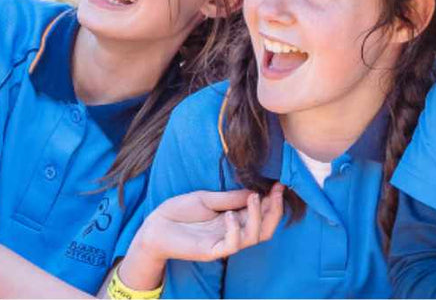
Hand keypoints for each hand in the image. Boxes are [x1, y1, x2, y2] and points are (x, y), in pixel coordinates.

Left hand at [133, 184, 284, 263]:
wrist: (155, 225)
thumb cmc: (179, 211)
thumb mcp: (207, 198)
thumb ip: (230, 198)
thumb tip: (256, 191)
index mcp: (234, 219)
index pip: (262, 215)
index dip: (273, 201)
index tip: (280, 184)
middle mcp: (232, 233)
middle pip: (265, 229)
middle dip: (275, 211)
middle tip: (276, 192)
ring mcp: (223, 243)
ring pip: (253, 238)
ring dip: (258, 217)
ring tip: (254, 197)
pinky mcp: (211, 251)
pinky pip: (231, 245)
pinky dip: (235, 231)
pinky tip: (230, 215)